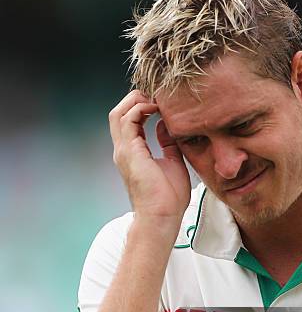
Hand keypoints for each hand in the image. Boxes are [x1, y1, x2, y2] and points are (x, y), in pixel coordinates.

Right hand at [109, 90, 190, 226]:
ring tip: (156, 98)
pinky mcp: (130, 152)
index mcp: (133, 152)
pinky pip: (128, 121)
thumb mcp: (173, 162)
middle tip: (157, 94)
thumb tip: (167, 125)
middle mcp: (124, 149)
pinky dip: (140, 109)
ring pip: (118, 113)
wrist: (162, 216)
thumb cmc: (169, 198)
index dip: (142, 105)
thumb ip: (168, 143)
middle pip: (118, 112)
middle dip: (136, 98)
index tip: (161, 101)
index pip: (129, 120)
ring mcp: (124, 151)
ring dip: (136, 100)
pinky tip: (156, 108)